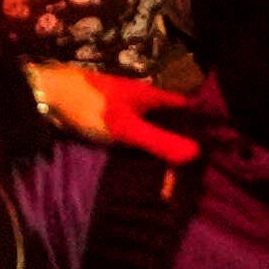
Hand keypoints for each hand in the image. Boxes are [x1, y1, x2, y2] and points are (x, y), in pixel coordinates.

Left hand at [33, 59, 200, 163]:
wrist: (50, 95)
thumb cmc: (90, 107)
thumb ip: (159, 141)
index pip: (187, 108)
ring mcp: (127, 108)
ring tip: (178, 173)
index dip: (203, 123)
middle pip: (172, 120)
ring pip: (155, 127)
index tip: (219, 145)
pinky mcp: (112, 119)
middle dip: (184, 140)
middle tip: (198, 168)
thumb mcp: (126, 128)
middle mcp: (144, 99)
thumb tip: (197, 154)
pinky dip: (147, 148)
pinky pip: (138, 135)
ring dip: (165, 146)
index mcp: (152, 95)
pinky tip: (149, 163)